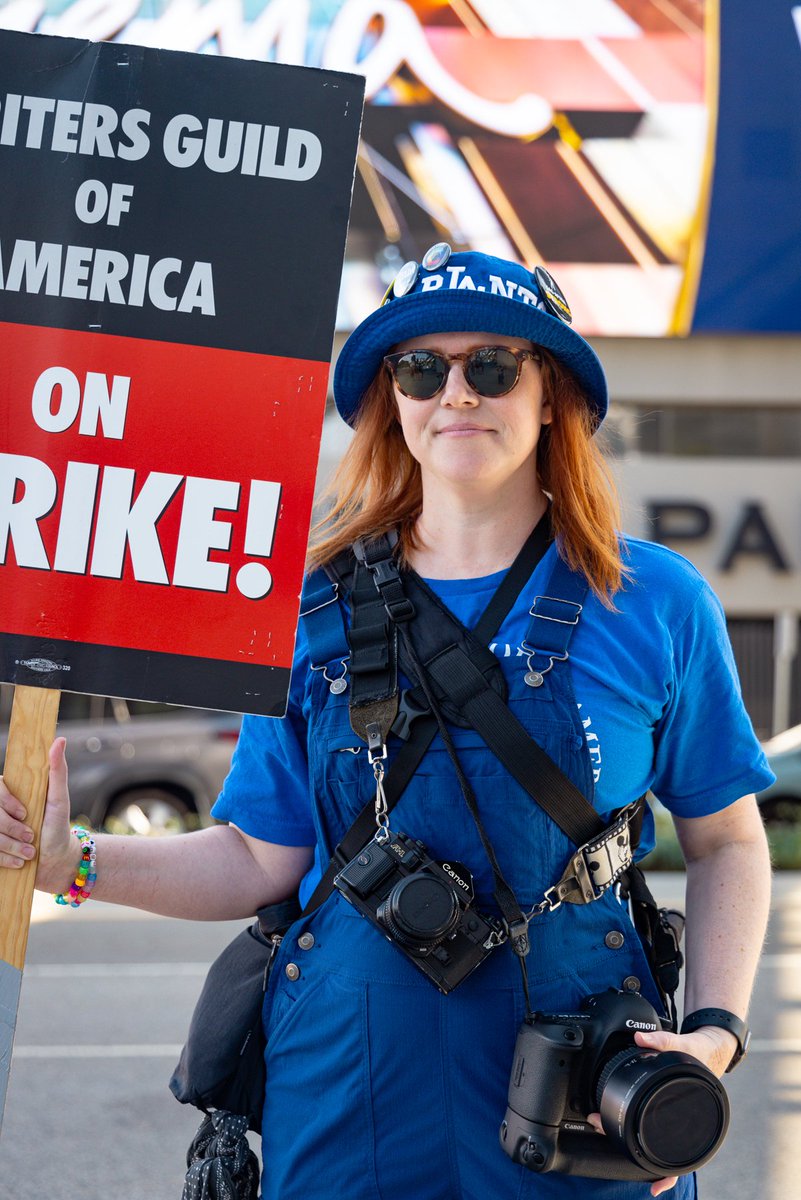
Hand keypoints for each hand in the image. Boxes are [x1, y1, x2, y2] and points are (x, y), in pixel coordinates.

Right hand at [0, 737, 79, 892]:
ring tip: (30, 854)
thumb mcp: (59, 799)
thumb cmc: (59, 827)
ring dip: (10, 847)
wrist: (57, 862)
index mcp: (11, 792)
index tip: (25, 814)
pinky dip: (5, 859)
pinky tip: (20, 864)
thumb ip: (57, 770)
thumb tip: (60, 740)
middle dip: (11, 829)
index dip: (6, 802)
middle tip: (31, 838)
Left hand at [588, 1026, 736, 1195]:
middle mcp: (686, 1124)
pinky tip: (622, 1131)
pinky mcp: (666, 1109)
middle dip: (638, 1158)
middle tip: (604, 1131)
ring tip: (606, 1131)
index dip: (668, 1176)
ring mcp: (676, 1120)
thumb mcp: (684, 1045)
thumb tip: (640, 1038)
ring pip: (657, 1145)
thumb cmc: (701, 1054)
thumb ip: (662, 1041)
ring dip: (634, 1145)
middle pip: (664, 1154)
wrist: (711, 1049)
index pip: (685, 1159)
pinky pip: (654, 1128)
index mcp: (696, 1117)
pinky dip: (638, 1132)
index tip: (655, 1187)